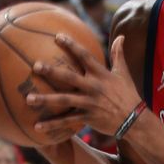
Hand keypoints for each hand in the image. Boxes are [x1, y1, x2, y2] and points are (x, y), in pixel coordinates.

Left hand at [26, 34, 141, 139]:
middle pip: (69, 77)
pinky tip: (36, 126)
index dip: (71, 45)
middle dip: (52, 71)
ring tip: (29, 98)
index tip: (57, 36)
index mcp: (101, 74)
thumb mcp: (123, 72)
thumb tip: (121, 36)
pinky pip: (67, 121)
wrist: (135, 119)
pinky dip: (52, 124)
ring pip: (64, 100)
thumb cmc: (128, 94)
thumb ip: (118, 54)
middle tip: (35, 66)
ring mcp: (89, 103)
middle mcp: (93, 87)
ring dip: (45, 100)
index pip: (84, 56)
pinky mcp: (87, 118)